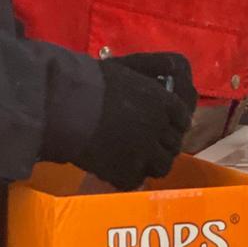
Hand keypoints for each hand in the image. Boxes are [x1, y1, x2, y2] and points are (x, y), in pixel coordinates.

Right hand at [63, 52, 195, 190]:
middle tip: (146, 144)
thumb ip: (155, 67)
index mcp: (164, 102)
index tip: (161, 126)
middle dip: (162, 144)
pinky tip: (116, 169)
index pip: (182, 119)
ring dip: (151, 163)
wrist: (65, 106)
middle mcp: (160, 128)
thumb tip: (174, 66)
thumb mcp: (129, 66)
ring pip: (162, 165)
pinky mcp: (127, 172)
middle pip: (174, 144)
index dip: (172, 124)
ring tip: (134, 160)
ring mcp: (145, 153)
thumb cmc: (93, 81)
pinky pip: (136, 180)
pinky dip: (128, 176)